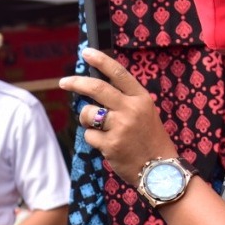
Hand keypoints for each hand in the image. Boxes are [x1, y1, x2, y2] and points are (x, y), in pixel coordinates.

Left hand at [58, 48, 177, 183]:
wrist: (160, 171)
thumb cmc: (149, 140)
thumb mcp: (145, 113)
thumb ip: (124, 100)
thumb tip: (93, 88)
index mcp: (141, 98)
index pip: (118, 73)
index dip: (100, 60)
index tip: (86, 53)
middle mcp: (131, 109)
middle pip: (96, 88)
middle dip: (76, 83)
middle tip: (64, 82)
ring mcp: (120, 126)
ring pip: (88, 113)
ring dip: (86, 119)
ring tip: (99, 128)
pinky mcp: (111, 144)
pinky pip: (89, 136)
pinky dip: (93, 140)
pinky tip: (107, 145)